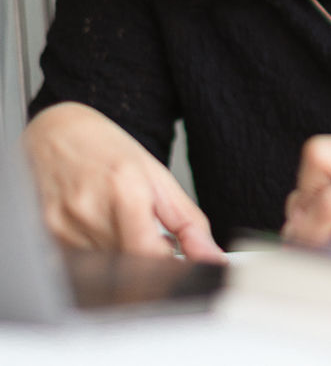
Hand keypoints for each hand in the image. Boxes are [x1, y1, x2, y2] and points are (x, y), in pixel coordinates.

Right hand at [23, 102, 224, 262]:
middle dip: (147, 259)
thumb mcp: (160, 179)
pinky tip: (98, 230)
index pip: (149, 254)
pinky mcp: (46, 239)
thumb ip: (189, 222)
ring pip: (106, 269)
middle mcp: (89, 209)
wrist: (57, 134)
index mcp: (125, 189)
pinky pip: (81, 266)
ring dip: (123, 257)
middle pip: (129, 265)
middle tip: (151, 237)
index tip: (180, 262)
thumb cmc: (109, 151)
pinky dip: (99, 256)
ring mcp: (62, 226)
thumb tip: (211, 256)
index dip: (169, 267)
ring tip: (122, 225)